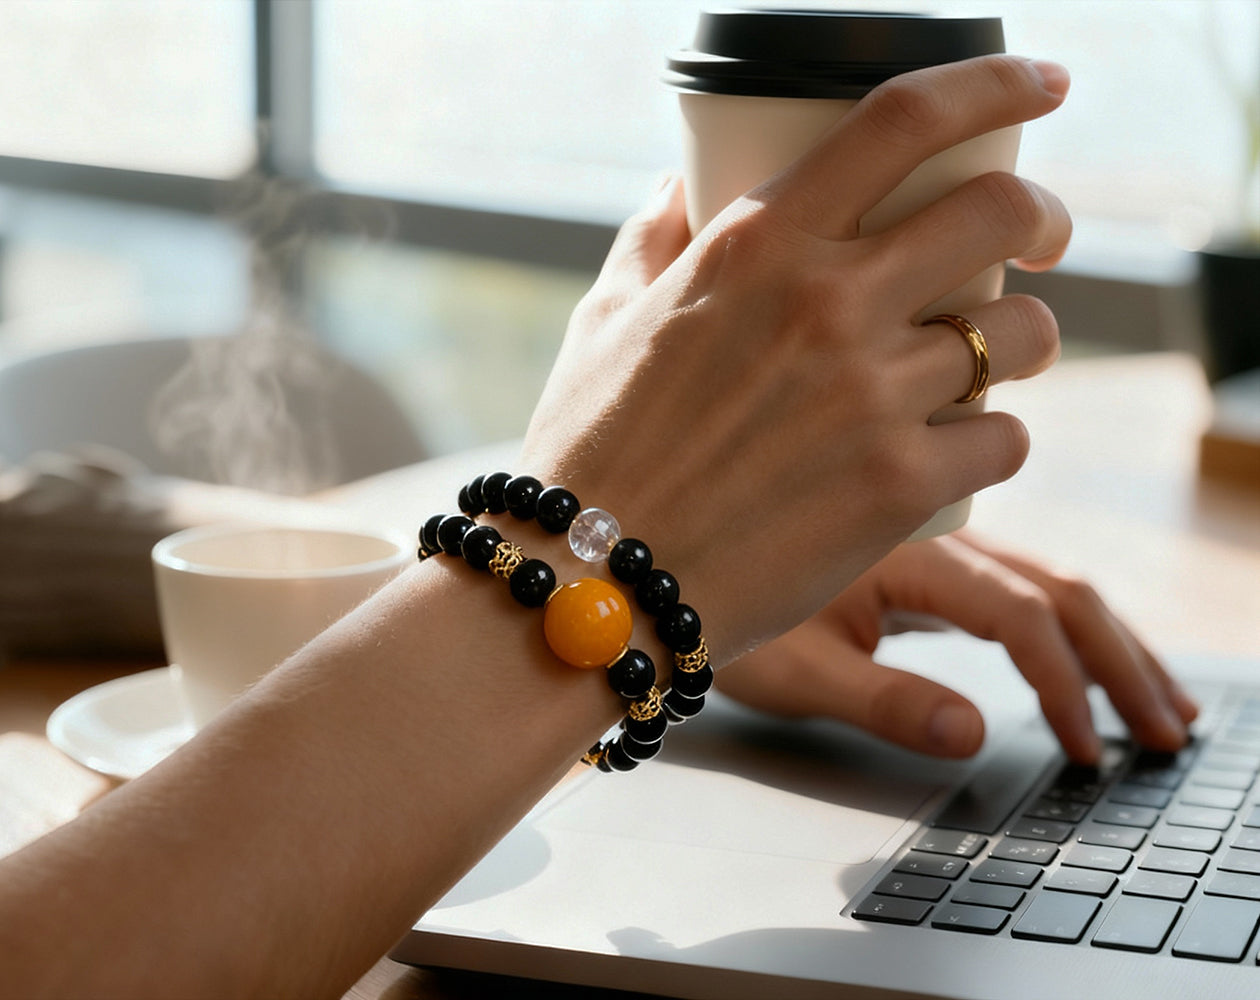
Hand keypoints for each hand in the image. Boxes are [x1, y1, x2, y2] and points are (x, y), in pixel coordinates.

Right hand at [521, 55, 1073, 661]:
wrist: (590, 581)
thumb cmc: (590, 449)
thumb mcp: (605, 320)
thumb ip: (652, 242)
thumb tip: (679, 184)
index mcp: (757, 242)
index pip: (908, 118)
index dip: (996, 86)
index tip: (1042, 85)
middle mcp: (826, 301)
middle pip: (1001, 211)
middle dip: (1042, 217)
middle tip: (1040, 241)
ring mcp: (871, 395)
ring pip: (1018, 334)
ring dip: (1020, 341)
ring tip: (992, 361)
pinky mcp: (900, 486)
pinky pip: (1005, 438)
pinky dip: (992, 440)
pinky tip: (959, 448)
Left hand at [715, 533, 1199, 764]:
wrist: (657, 561)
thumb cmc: (712, 608)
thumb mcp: (793, 666)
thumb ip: (886, 700)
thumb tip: (974, 734)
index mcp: (906, 553)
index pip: (1020, 615)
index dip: (1064, 685)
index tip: (1085, 750)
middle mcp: (930, 534)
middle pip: (1058, 588)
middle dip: (1121, 663)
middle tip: (1167, 732)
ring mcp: (930, 541)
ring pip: (1046, 579)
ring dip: (1109, 640)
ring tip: (1160, 702)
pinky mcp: (920, 556)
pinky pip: (1014, 581)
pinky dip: (1066, 625)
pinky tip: (1087, 658)